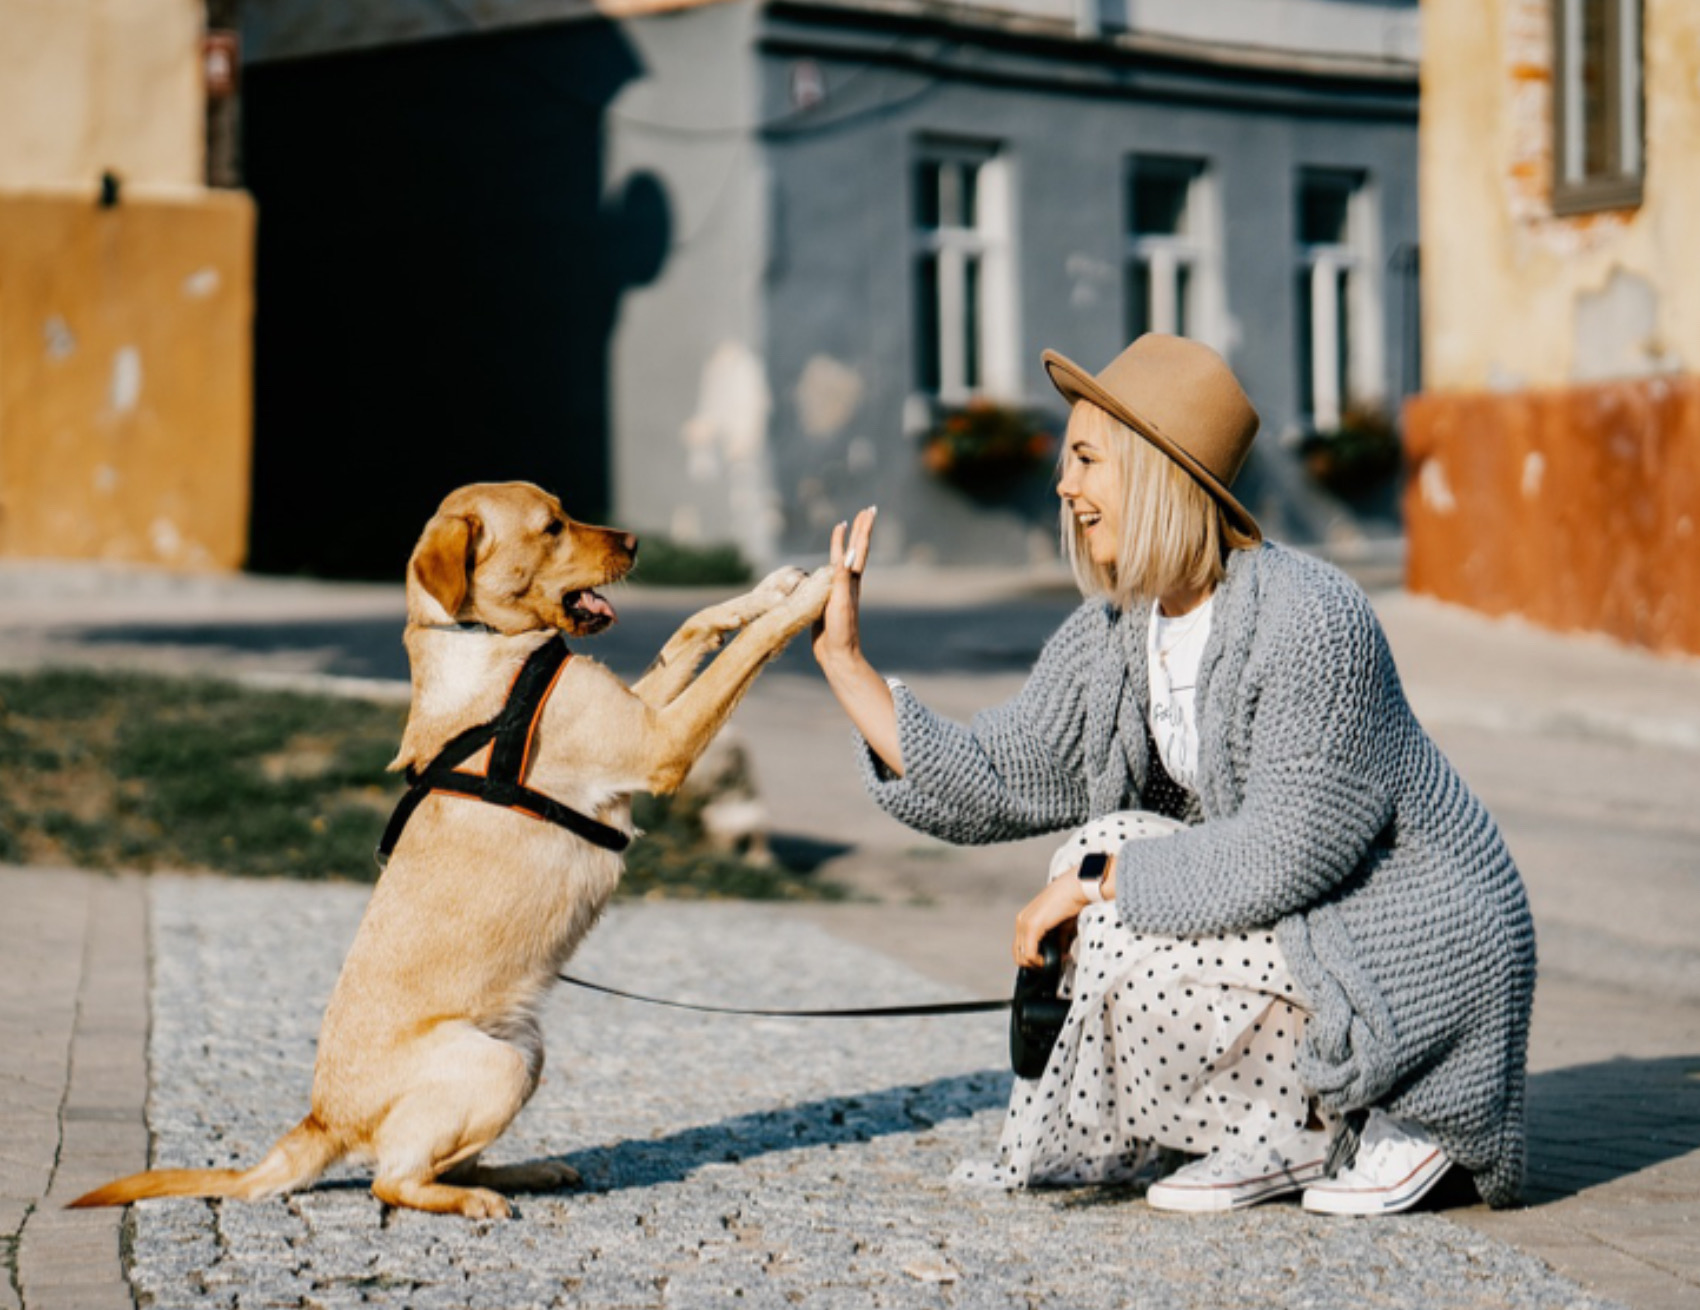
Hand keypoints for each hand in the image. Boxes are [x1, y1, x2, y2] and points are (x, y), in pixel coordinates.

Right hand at [812, 506, 875, 671]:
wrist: (837, 655)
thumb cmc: (840, 630)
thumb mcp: (840, 602)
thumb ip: (842, 578)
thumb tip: (849, 553)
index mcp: (852, 580)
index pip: (859, 549)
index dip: (863, 529)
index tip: (868, 510)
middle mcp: (847, 581)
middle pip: (855, 549)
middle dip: (860, 530)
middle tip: (866, 510)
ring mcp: (838, 589)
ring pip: (842, 559)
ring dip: (845, 542)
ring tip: (845, 527)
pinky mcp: (826, 598)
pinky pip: (827, 573)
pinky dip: (827, 561)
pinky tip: (825, 560)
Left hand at [1015, 856, 1116, 967]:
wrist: (1076, 888)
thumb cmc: (1070, 902)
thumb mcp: (1061, 927)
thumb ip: (1058, 941)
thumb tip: (1059, 955)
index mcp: (1026, 919)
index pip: (1020, 947)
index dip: (1035, 959)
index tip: (1052, 960)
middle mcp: (1021, 921)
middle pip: (1018, 954)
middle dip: (1035, 964)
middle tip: (1052, 963)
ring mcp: (1024, 923)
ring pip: (1022, 957)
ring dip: (1039, 964)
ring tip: (1056, 960)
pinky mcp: (1032, 926)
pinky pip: (1029, 954)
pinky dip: (1041, 961)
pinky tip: (1055, 957)